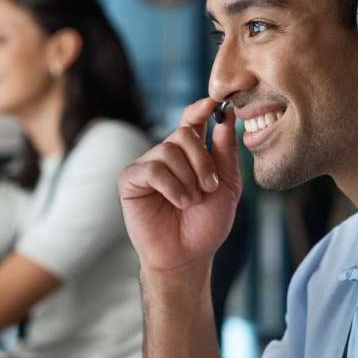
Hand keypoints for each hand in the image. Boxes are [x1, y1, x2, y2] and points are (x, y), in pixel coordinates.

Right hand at [119, 98, 240, 272]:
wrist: (187, 256)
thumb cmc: (206, 224)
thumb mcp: (227, 186)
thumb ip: (226, 152)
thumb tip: (226, 115)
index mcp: (190, 153)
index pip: (192, 119)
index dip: (201, 107)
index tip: (215, 102)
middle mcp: (167, 154)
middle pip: (184, 133)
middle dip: (202, 160)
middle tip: (210, 187)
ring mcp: (147, 165)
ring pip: (169, 150)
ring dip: (188, 179)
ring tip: (191, 202)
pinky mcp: (130, 180)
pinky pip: (153, 169)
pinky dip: (172, 187)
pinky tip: (179, 202)